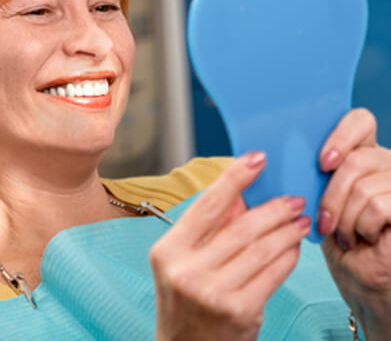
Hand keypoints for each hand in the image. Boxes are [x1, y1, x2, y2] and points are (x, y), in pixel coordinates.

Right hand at [150, 152, 309, 340]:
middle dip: (273, 208)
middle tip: (293, 199)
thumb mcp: (184, 260)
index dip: (234, 178)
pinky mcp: (240, 311)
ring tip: (300, 220)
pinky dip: (288, 256)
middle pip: (240, 227)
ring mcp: (213, 293)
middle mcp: (187, 270)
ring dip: (286, 231)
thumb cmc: (185, 299)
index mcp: (168, 250)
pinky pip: (272, 273)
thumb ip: (210, 228)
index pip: (206, 205)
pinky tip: (294, 247)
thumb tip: (244, 195)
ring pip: (261, 249)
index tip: (257, 158)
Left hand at [318, 108, 390, 339]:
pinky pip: (381, 205)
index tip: (322, 162)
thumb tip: (271, 152)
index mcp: (363, 153)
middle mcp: (387, 163)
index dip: (342, 135)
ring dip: (346, 217)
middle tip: (325, 221)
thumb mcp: (318, 199)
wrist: (362, 281)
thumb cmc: (337, 239)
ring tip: (345, 234)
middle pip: (358, 158)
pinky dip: (364, 226)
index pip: (360, 120)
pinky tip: (363, 238)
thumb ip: (310, 171)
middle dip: (332, 195)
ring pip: (366, 185)